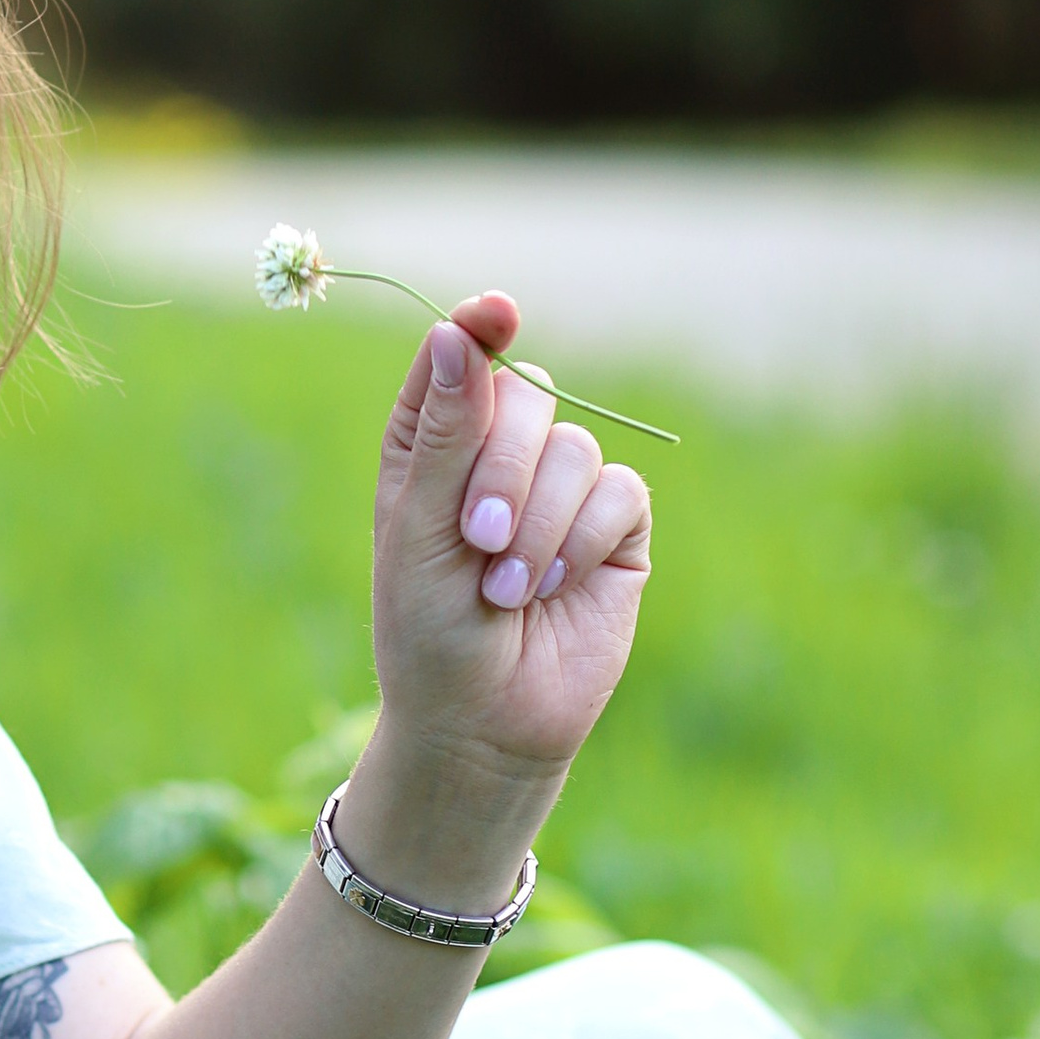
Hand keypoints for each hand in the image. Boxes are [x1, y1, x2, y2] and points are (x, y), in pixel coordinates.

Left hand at [341, 292, 651, 898]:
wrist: (481, 724)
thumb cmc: (428, 630)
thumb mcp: (419, 528)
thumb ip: (447, 434)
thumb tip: (461, 333)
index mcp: (433, 442)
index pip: (460, 357)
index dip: (479, 327)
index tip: (494, 314)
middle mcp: (499, 454)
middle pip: (528, 396)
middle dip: (503, 467)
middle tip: (477, 538)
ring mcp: (562, 490)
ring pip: (576, 447)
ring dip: (538, 521)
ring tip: (507, 588)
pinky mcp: (615, 531)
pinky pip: (621, 492)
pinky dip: (582, 539)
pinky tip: (554, 588)